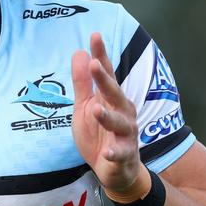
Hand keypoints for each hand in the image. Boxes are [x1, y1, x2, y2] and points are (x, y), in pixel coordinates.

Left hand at [71, 32, 146, 198]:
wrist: (114, 170)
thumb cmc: (100, 134)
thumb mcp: (85, 107)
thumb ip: (82, 83)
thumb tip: (80, 53)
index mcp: (111, 99)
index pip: (106, 74)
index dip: (101, 55)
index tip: (95, 35)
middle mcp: (122, 112)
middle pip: (114, 93)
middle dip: (106, 79)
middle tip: (96, 64)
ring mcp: (125, 133)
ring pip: (120, 122)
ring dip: (108, 116)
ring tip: (96, 110)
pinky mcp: (124, 155)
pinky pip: (120, 153)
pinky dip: (114, 152)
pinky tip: (107, 152)